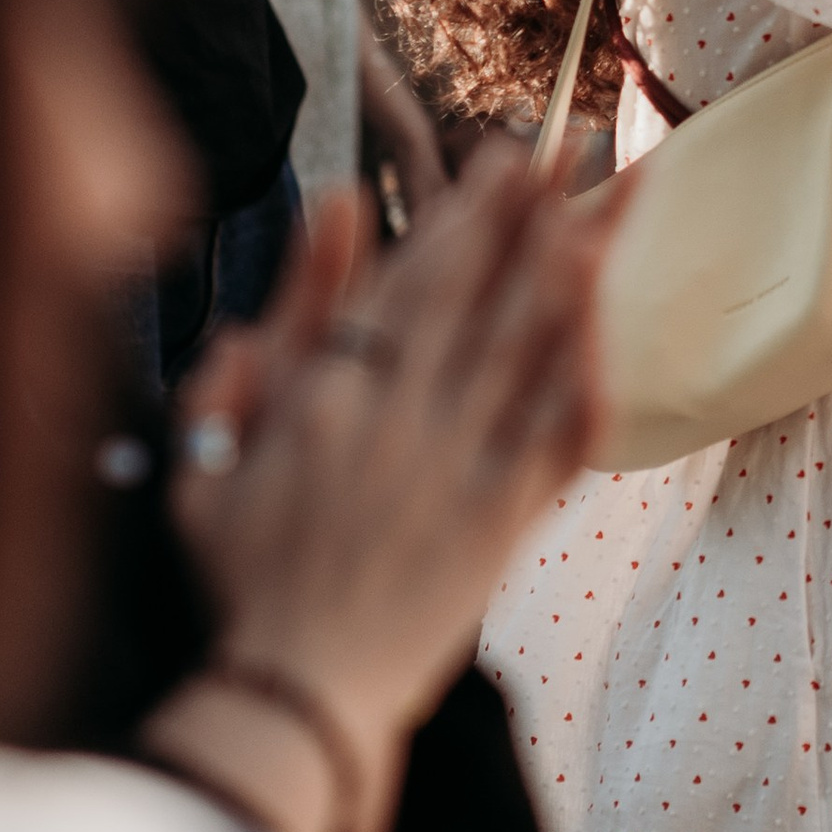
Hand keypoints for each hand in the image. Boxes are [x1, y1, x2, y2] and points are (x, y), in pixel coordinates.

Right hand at [155, 146, 615, 831]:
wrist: (293, 692)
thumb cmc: (242, 574)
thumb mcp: (209, 451)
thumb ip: (264, 336)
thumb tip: (323, 223)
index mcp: (330, 394)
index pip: (415, 279)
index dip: (471, 212)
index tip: (511, 151)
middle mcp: (403, 416)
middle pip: (484, 292)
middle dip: (536, 210)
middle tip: (586, 139)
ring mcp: (459, 468)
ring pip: (530, 347)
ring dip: (578, 266)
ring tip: (621, 198)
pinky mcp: (501, 524)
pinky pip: (556, 437)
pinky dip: (588, 374)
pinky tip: (617, 322)